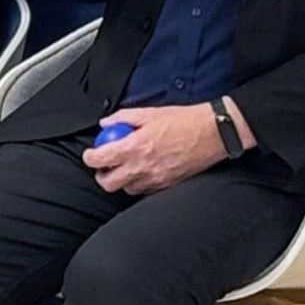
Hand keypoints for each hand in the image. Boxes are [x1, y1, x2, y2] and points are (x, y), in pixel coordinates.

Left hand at [82, 105, 229, 196]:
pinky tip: (143, 172)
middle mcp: (143, 167)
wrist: (214, 133)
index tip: (91, 154)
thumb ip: (124, 118)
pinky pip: (146, 191)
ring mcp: (155, 179)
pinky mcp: (168, 185)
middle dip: (101, 175)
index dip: (90, 157)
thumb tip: (106, 123)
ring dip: (121, 181)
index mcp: (135, 147)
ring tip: (125, 168)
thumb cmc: (185, 121)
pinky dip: (140, 184)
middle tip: (104, 166)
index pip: (100, 159)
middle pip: (109, 183)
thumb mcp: (150, 112)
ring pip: (126, 189)